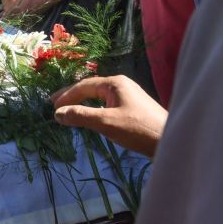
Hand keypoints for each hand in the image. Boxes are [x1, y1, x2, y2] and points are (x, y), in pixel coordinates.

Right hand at [51, 75, 166, 156]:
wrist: (171, 140)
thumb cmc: (138, 129)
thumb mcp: (106, 123)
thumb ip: (80, 116)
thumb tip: (57, 114)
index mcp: (114, 83)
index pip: (83, 86)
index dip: (66, 96)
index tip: (52, 107)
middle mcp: (121, 84)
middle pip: (91, 88)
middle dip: (72, 96)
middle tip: (54, 105)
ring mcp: (129, 95)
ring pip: (99, 96)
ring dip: (83, 102)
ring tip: (69, 110)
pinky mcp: (134, 106)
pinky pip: (107, 103)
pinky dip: (94, 108)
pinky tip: (91, 115)